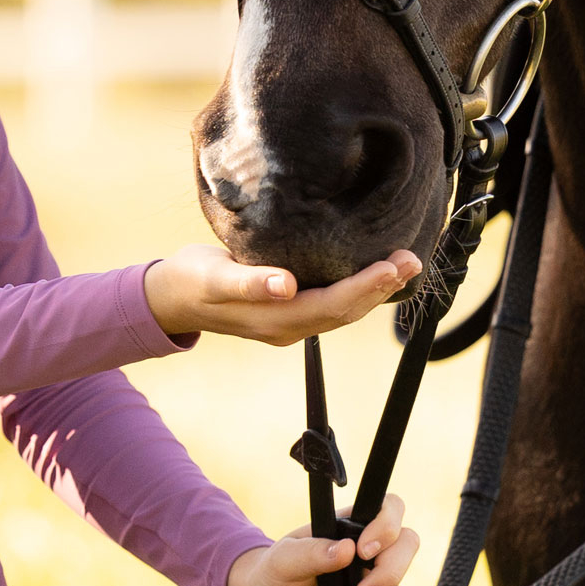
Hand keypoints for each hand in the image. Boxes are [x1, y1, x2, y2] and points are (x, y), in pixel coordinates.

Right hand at [143, 242, 418, 344]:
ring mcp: (289, 323)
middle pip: (345, 311)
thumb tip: (287, 286)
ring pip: (342, 311)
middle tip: (413, 259)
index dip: (365, 287)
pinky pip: (332, 304)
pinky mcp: (288, 311)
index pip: (332, 305)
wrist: (171, 297)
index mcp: (274, 320)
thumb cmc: (191, 280)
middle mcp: (288, 327)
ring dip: (374, 289)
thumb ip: (250, 281)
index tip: (393, 265)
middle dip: (381, 287)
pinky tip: (372, 273)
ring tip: (403, 264)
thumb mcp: (214, 277)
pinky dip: (356, 289)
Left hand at [226, 493, 418, 585]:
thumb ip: (310, 552)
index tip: (362, 550)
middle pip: (407, 549)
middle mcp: (371, 554)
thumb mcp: (282, 561)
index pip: (391, 509)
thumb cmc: (274, 573)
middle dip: (388, 575)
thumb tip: (346, 549)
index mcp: (351, 526)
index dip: (387, 526)